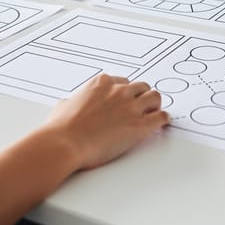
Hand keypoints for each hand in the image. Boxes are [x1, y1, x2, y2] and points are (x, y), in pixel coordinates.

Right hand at [42, 74, 169, 169]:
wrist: (65, 143)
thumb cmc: (61, 128)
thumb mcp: (63, 105)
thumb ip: (72, 101)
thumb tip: (69, 104)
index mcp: (102, 83)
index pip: (122, 82)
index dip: (124, 93)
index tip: (124, 100)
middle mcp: (119, 91)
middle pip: (141, 87)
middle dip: (141, 97)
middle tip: (141, 106)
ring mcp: (131, 107)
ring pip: (155, 97)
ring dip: (155, 105)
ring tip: (153, 112)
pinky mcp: (139, 126)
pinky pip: (161, 117)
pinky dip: (163, 119)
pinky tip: (161, 123)